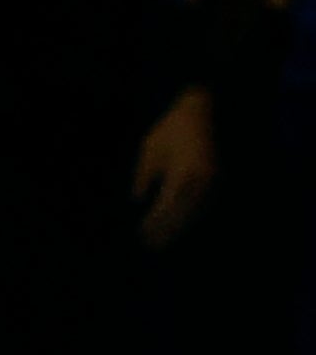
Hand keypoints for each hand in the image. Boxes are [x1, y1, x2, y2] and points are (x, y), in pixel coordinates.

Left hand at [133, 85, 215, 245]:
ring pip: (195, 211)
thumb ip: (144, 175)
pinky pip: (202, 203)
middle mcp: (201, 178)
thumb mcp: (150, 149)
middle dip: (166, 230)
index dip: (155, 222)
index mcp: (184, 171)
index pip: (168, 205)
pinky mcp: (216, 177)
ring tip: (161, 240)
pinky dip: (190, 216)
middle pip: (182, 213)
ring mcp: (212, 179)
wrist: (201, 110)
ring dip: (178, 227)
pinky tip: (178, 226)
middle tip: (150, 244)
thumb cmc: (171, 128)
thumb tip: (137, 198)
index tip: (142, 233)